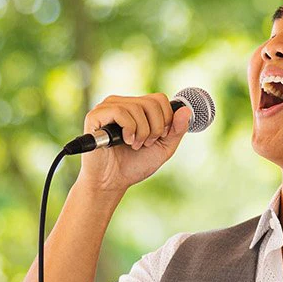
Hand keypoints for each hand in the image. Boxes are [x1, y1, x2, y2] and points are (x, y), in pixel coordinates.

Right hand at [74, 93, 192, 193]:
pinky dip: (129, 129)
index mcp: (136, 107)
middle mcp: (121, 103)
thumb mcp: (163, 148)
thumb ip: (176, 130)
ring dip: (142, 132)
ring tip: (134, 145)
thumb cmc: (134, 165)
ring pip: (137, 107)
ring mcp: (107, 108)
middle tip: (146, 144)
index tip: (159, 137)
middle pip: (152, 102)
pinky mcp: (95, 116)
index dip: (166, 118)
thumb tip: (187, 110)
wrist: (111, 182)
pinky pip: (120, 112)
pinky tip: (125, 141)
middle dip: (155, 128)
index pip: (159, 98)